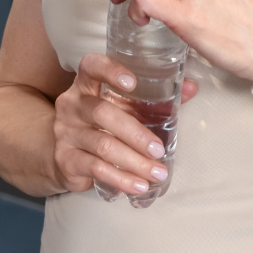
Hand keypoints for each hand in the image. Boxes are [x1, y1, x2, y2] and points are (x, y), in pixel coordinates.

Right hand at [52, 52, 198, 194]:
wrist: (61, 154)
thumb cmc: (101, 124)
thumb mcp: (121, 107)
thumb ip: (154, 97)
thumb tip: (192, 87)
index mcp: (85, 84)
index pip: (91, 67)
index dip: (109, 71)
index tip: (132, 83)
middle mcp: (72, 105)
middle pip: (102, 113)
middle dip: (135, 133)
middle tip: (159, 149)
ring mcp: (65, 133)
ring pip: (103, 145)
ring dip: (134, 162)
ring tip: (157, 173)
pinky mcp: (65, 160)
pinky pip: (96, 169)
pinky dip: (121, 178)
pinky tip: (138, 186)